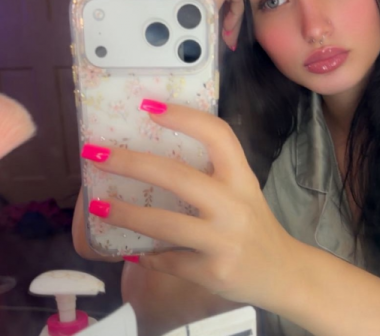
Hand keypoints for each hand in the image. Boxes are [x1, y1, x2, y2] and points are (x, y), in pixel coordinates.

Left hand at [84, 102, 295, 306]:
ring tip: (98, 207)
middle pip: (178, 177)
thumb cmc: (255, 223)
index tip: (150, 107)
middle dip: (132, 163)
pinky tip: (130, 250)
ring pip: (165, 224)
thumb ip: (212, 175)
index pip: (217, 135)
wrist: (282, 272)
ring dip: (126, 214)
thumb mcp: (242, 190)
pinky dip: (146, 253)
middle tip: (96, 154)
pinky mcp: (213, 272)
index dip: (184, 117)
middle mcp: (234, 205)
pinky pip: (168, 260)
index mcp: (241, 177)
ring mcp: (223, 240)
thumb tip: (156, 160)